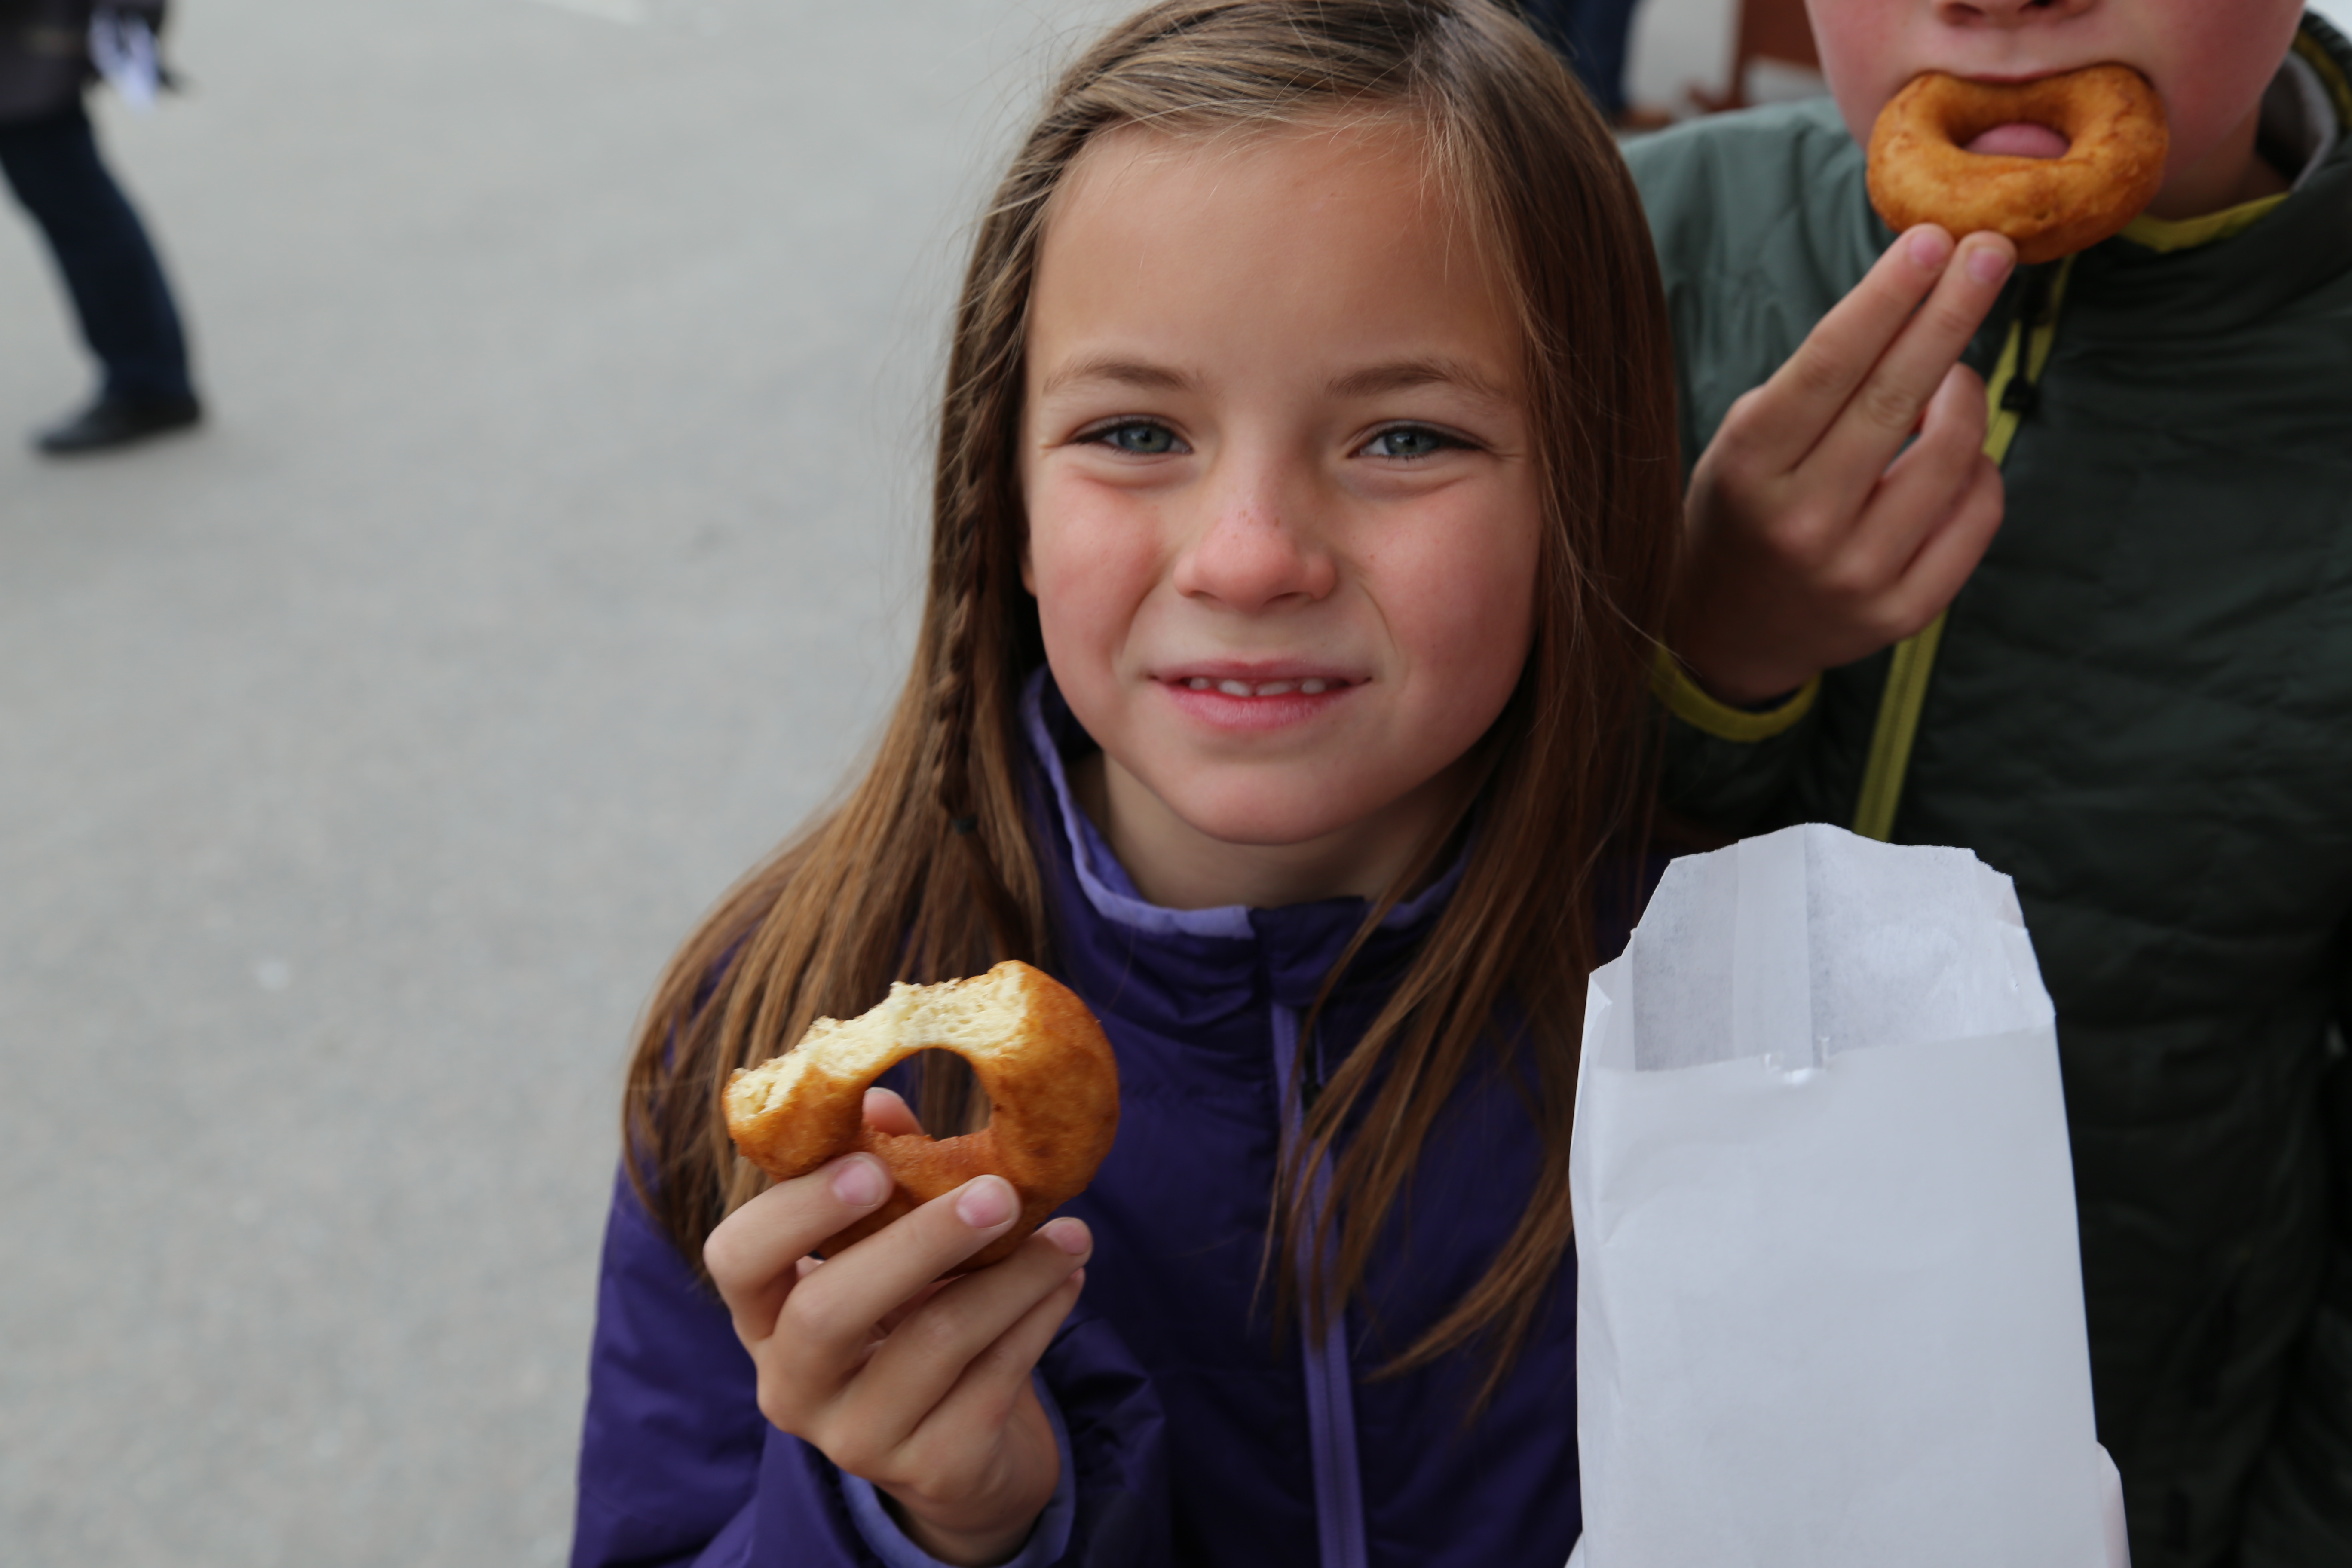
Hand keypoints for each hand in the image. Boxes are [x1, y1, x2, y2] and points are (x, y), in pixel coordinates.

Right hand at [705, 1088, 1091, 1566]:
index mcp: (765, 1317)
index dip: (795, 1211)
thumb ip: (882, 1176)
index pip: (736, 1259)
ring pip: (935, 1342)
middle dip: (922, 1241)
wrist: (962, 1455)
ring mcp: (857, 1440)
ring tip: (1072, 1232)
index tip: (870, 1167)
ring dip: (1014, 1275)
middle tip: (999, 1192)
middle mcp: (791, 1387)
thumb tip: (880, 1101)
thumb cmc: (913, 1322)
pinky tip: (1068, 1279)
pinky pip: (995, 1380)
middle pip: (832, 1311)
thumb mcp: (888, 1255)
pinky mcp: (933, 1470)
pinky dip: (1040, 1318)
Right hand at [1672, 226, 2017, 705]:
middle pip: (1895, 397)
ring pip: (1953, 454)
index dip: (1884, 298)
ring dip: (1964, 394)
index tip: (1929, 240)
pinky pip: (1978, 513)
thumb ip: (1814, 387)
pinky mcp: (1902, 612)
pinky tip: (1954, 454)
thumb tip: (1916, 302)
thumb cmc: (1742, 512)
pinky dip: (1978, 467)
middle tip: (1989, 252)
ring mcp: (1856, 575)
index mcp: (1748, 471)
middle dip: (1949, 313)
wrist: (1725, 634)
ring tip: (1950, 375)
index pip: (1828, 367)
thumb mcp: (1742, 443)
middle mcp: (1802, 525)